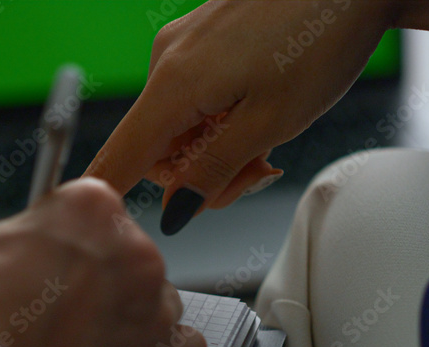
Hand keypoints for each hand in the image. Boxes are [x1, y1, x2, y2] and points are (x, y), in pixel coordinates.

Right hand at [0, 178, 206, 346]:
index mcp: (86, 210)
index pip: (83, 209)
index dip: (55, 238)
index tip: (40, 261)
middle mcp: (134, 252)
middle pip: (121, 253)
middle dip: (91, 277)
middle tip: (50, 312)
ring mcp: (157, 309)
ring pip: (151, 300)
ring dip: (124, 317)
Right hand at [85, 0, 428, 233]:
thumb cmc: (321, 36)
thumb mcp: (270, 123)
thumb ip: (214, 171)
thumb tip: (176, 211)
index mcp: (175, 83)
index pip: (120, 156)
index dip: (111, 196)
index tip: (107, 228)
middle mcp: (167, 58)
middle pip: (157, 147)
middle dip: (199, 173)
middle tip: (253, 174)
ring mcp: (184, 43)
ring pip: (180, 124)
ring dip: (217, 146)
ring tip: (268, 141)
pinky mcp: (203, 36)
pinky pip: (195, 95)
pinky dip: (221, 116)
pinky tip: (261, 112)